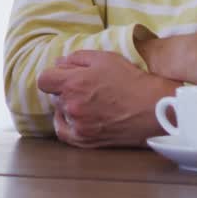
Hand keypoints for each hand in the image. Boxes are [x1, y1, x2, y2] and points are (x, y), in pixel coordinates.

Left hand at [35, 50, 179, 147]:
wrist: (152, 108)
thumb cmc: (130, 80)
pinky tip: (74, 117)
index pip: (44, 80)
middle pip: (54, 95)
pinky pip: (63, 132)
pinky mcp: (85, 139)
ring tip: (88, 102)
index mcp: (73, 83)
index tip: (64, 76)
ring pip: (60, 112)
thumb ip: (76, 58)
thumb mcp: (104, 58)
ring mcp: (78, 124)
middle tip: (84, 88)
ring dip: (68, 106)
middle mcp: (71, 105)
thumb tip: (58, 63)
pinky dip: (66, 123)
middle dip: (64, 89)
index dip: (53, 76)